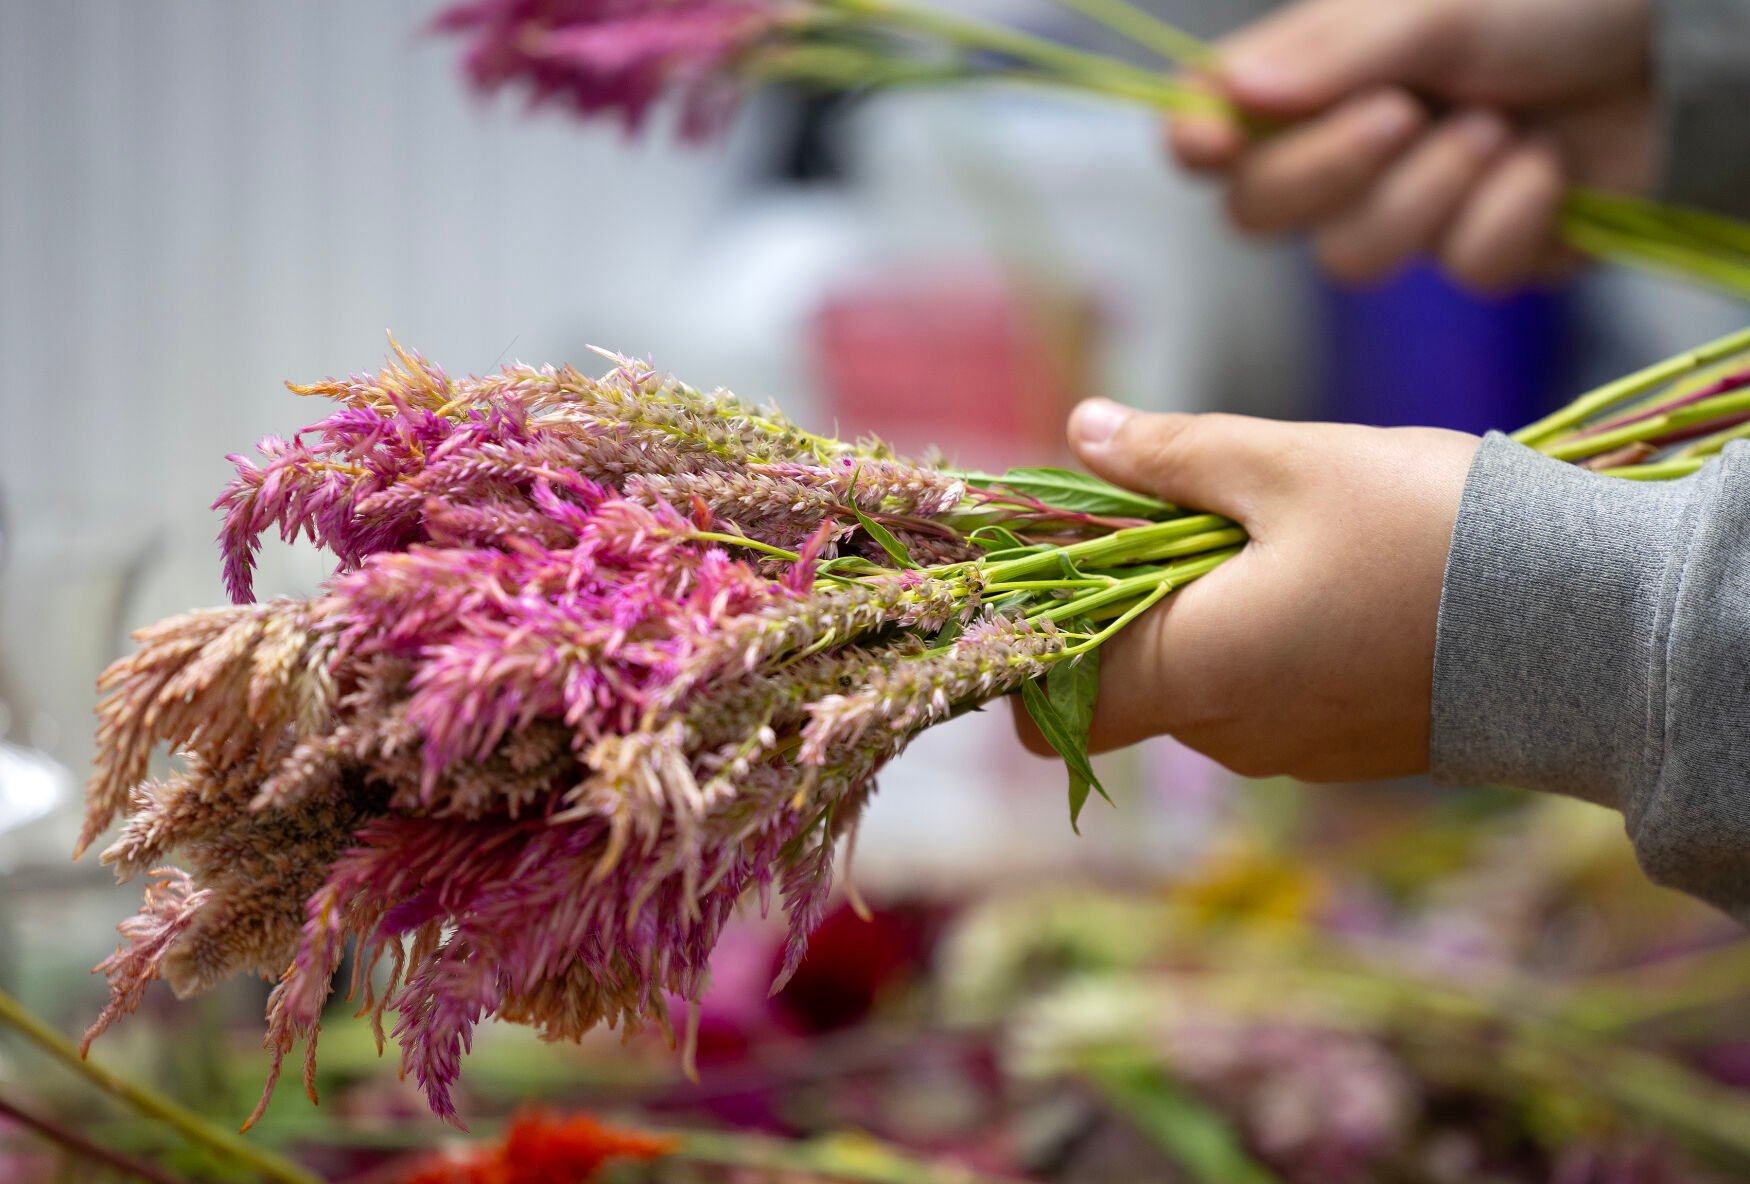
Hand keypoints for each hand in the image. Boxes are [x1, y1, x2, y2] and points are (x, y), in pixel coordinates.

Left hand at [1019, 400, 1478, 781]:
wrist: (1594, 625)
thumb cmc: (1430, 535)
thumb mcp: (1290, 465)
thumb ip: (1172, 455)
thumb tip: (1083, 432)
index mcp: (1191, 672)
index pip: (1053, 708)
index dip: (1035, 644)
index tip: (1057, 571)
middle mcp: (1228, 733)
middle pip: (1129, 679)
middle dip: (1134, 598)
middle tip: (1186, 509)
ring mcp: (1291, 750)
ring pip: (1203, 681)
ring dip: (1209, 611)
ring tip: (1279, 531)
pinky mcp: (1348, 749)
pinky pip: (1269, 694)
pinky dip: (1270, 640)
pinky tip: (1331, 576)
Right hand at [1170, 0, 1655, 292]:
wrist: (1684, 51)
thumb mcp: (1442, 4)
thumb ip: (1333, 53)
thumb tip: (1225, 93)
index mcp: (1319, 76)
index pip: (1211, 126)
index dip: (1196, 142)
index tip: (1211, 144)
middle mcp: (1347, 146)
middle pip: (1260, 214)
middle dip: (1331, 171)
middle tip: (1406, 111)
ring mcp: (1411, 207)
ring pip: (1354, 259)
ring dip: (1435, 191)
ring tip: (1505, 129)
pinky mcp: (1482, 252)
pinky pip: (1458, 272)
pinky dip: (1510, 215)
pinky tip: (1549, 168)